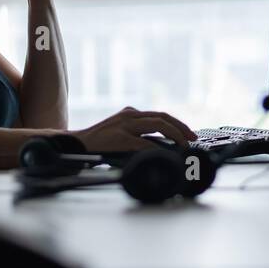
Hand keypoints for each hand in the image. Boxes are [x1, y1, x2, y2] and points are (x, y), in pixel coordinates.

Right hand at [71, 107, 197, 151]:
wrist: (75, 144)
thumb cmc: (99, 143)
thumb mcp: (120, 132)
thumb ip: (137, 135)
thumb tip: (162, 147)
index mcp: (131, 113)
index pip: (160, 115)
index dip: (178, 124)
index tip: (190, 134)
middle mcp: (130, 115)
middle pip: (163, 117)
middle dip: (181, 128)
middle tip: (193, 139)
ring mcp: (124, 125)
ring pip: (158, 125)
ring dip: (175, 135)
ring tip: (184, 146)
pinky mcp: (119, 138)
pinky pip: (143, 142)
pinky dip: (157, 148)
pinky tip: (166, 154)